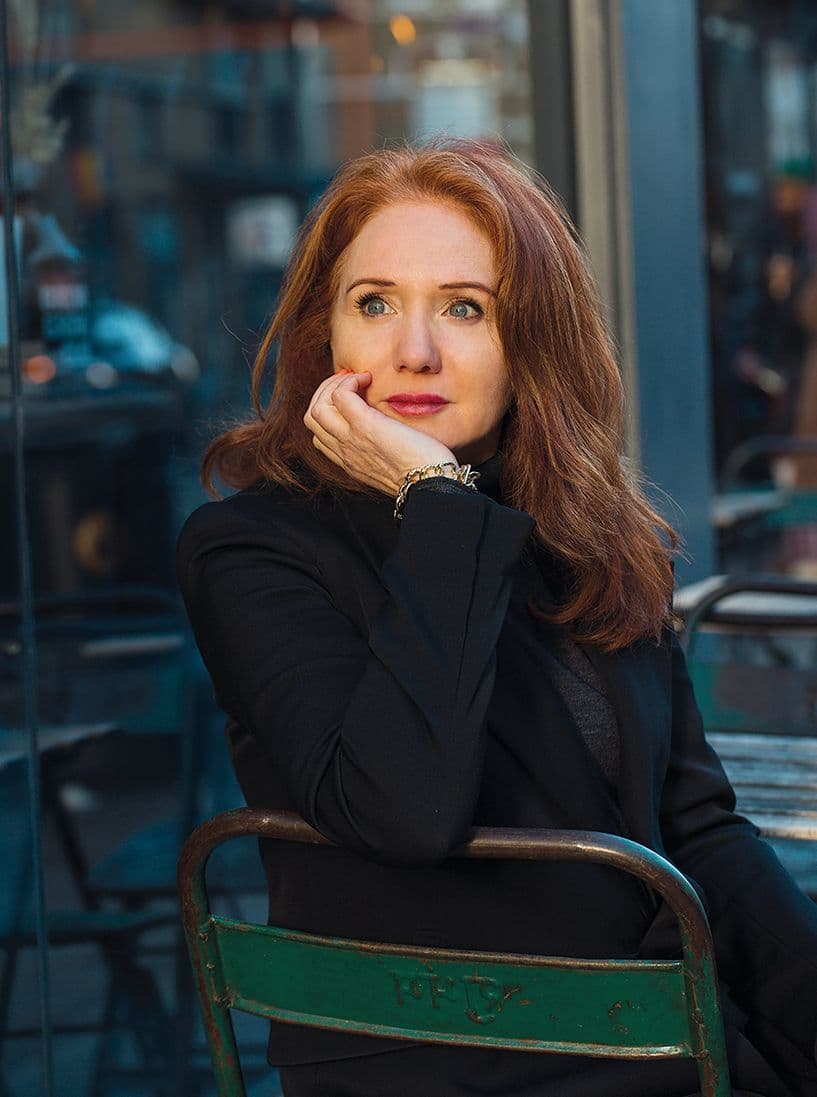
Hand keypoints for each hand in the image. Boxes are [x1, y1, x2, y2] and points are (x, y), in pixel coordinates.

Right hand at [304, 371, 456, 495]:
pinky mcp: (365, 426)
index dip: (329, 411)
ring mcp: (351, 439)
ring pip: (318, 406)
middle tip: (351, 382)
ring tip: (358, 379)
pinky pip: (340, 395)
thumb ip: (384, 449)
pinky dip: (350, 380)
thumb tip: (392, 430)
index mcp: (351, 462)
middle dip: (325, 392)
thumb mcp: (395, 463)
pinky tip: (368, 379)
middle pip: (312, 418)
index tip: (351, 398)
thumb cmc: (425, 473)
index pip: (320, 435)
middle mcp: (345, 452)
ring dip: (334, 384)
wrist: (431, 485)